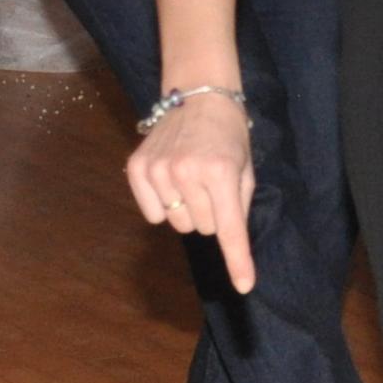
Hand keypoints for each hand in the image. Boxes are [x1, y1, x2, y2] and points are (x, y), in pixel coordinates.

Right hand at [123, 91, 258, 292]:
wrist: (198, 95)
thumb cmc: (228, 135)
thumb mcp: (245, 169)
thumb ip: (239, 208)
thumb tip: (230, 246)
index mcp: (220, 172)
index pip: (229, 228)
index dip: (237, 261)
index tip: (243, 286)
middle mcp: (188, 171)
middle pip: (202, 229)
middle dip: (211, 214)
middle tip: (212, 184)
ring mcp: (159, 170)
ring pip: (178, 224)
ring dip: (187, 209)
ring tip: (192, 178)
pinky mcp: (137, 167)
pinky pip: (152, 215)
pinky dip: (162, 205)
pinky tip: (169, 180)